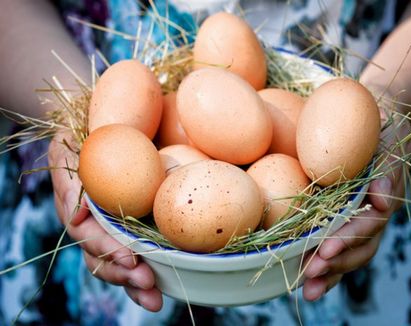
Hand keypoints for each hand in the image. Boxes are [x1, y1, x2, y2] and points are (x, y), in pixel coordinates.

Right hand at [48, 130, 162, 310]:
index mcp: (78, 207)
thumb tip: (79, 219)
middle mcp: (94, 224)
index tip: (130, 258)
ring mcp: (113, 228)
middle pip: (104, 257)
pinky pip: (138, 254)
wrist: (104, 122)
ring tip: (155, 298)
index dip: (108, 249)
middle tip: (148, 283)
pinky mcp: (133, 226)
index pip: (90, 235)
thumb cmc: (86, 130)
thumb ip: (69, 178)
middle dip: (125, 274)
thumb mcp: (68, 144)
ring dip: (136, 284)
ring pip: (120, 263)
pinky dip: (147, 274)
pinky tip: (161, 291)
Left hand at [302, 104, 410, 300]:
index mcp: (380, 198)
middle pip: (359, 247)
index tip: (328, 248)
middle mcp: (370, 214)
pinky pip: (334, 246)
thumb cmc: (377, 127)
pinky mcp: (341, 220)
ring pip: (349, 253)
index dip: (349, 237)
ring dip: (329, 273)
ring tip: (308, 289)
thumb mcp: (387, 139)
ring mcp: (356, 220)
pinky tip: (305, 280)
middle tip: (312, 274)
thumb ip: (388, 169)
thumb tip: (382, 200)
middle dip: (336, 263)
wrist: (370, 120)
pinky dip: (324, 265)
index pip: (368, 224)